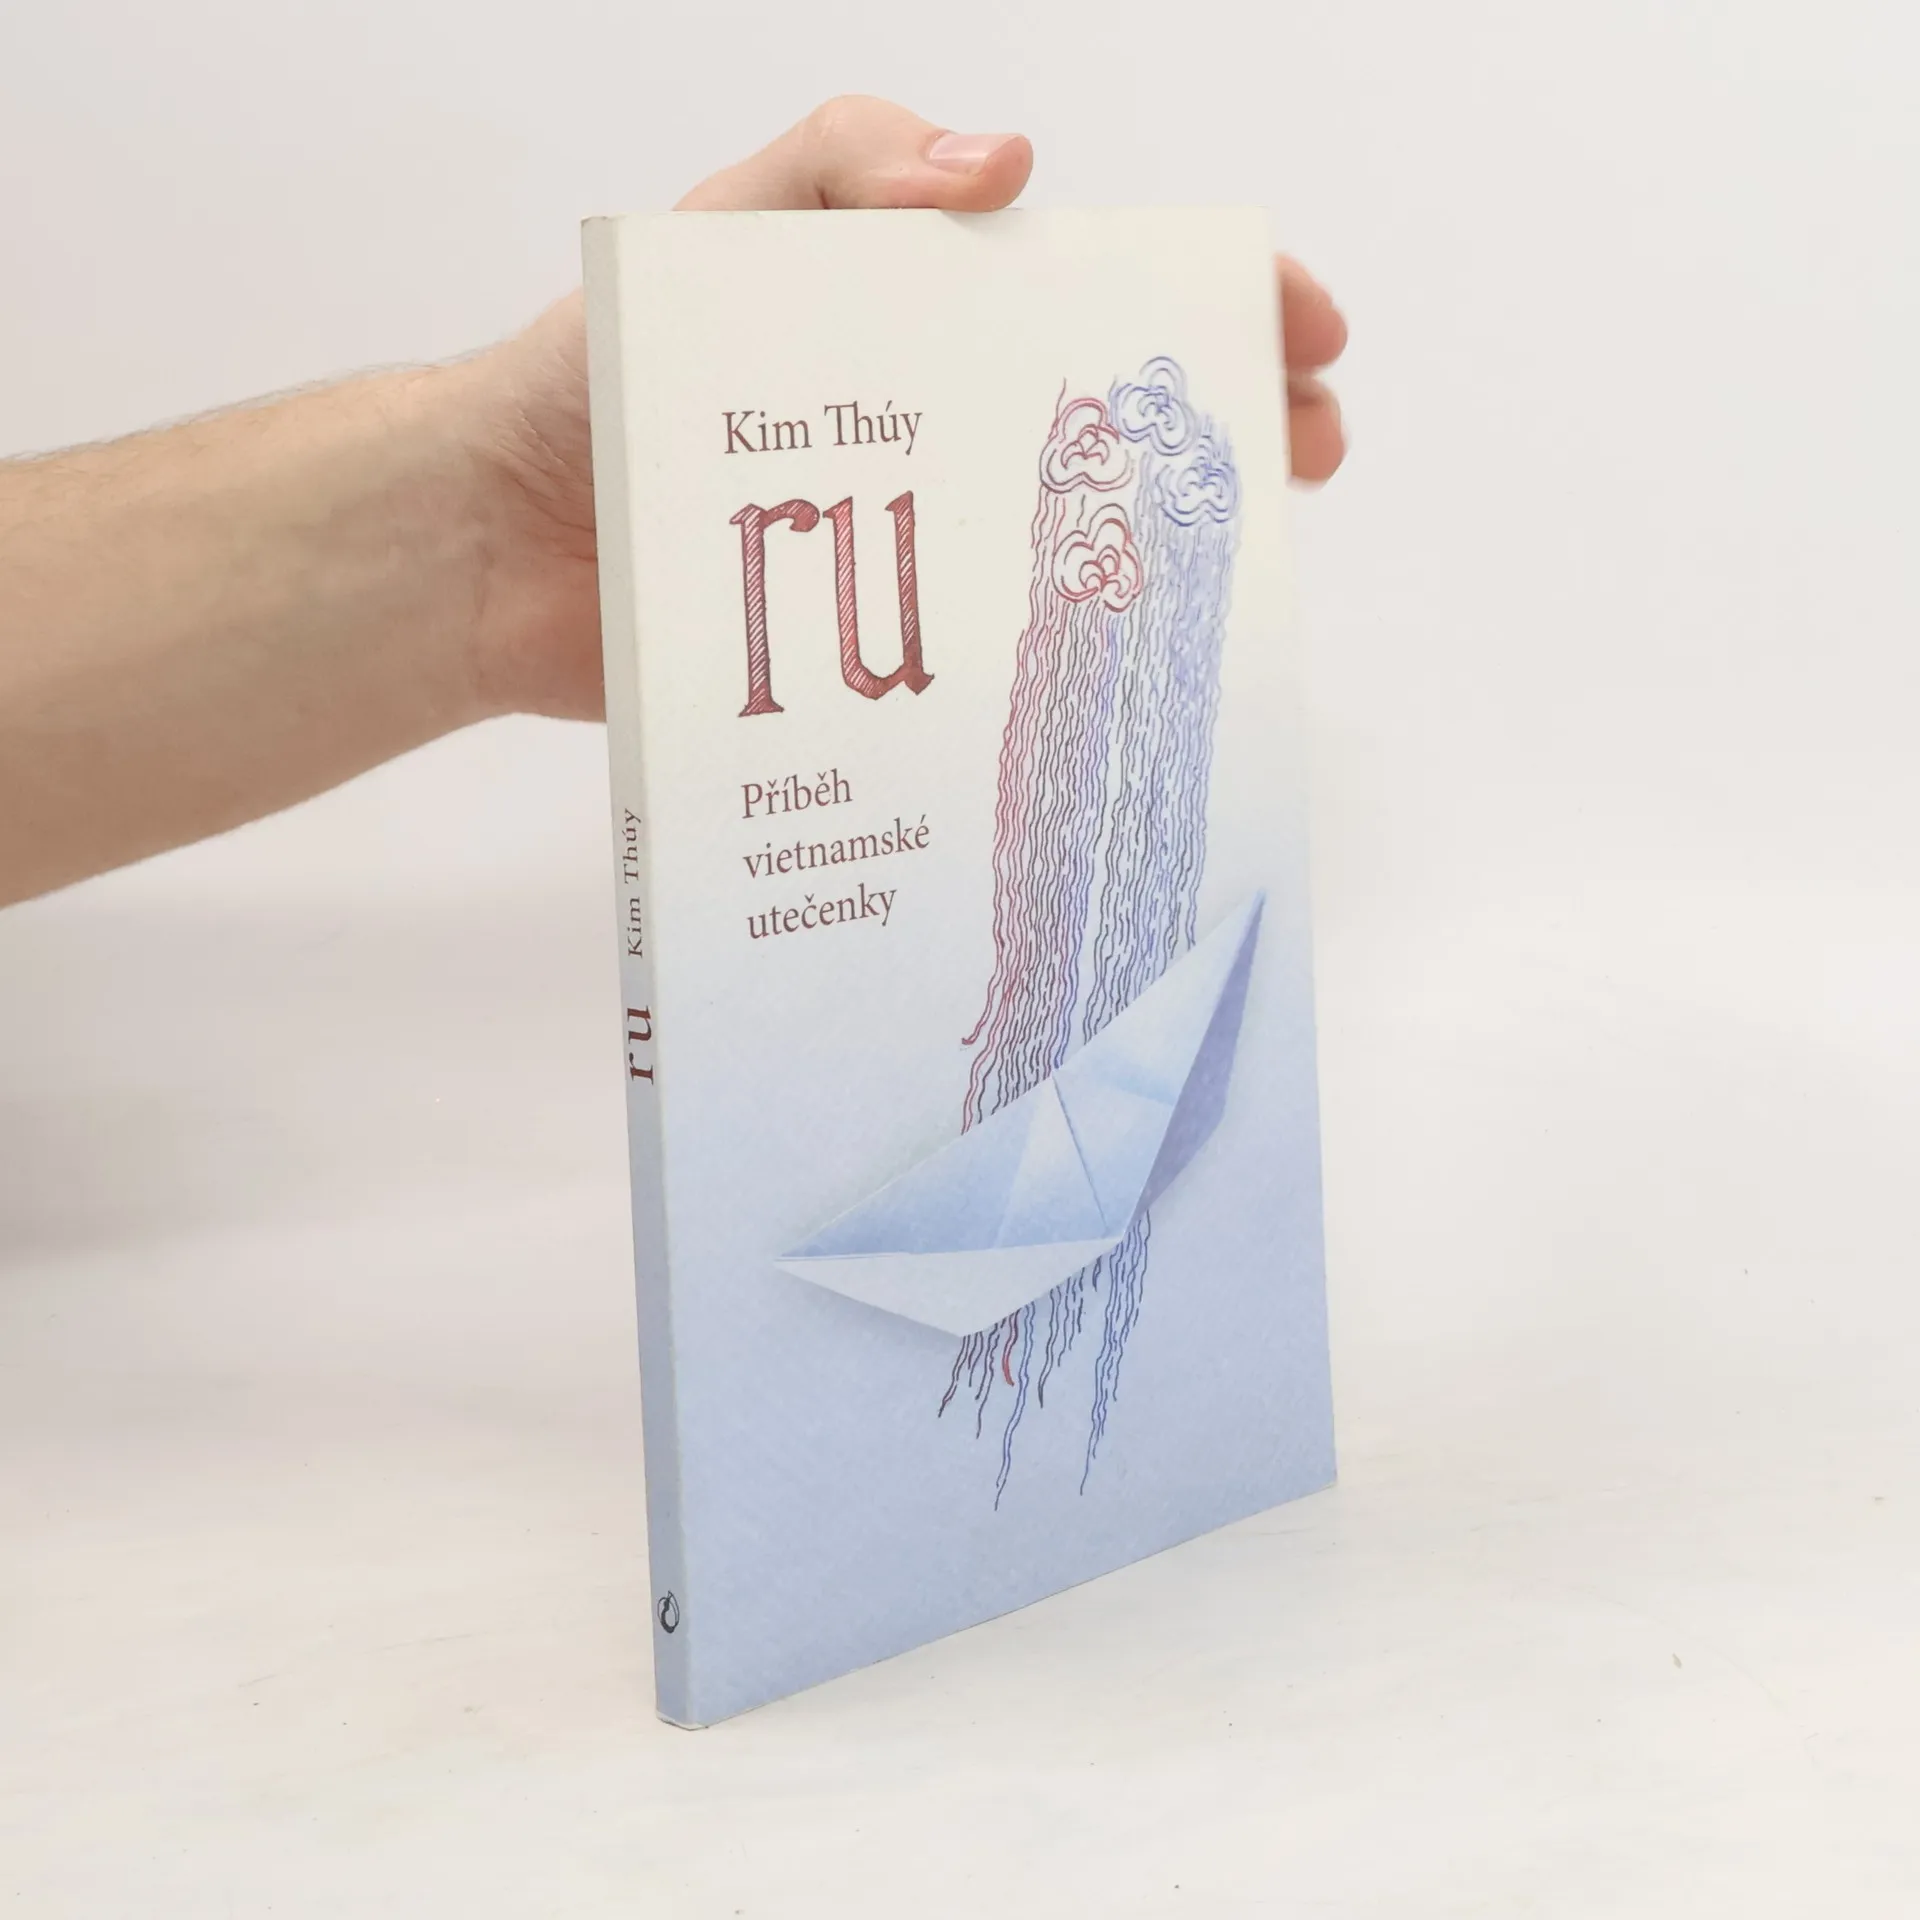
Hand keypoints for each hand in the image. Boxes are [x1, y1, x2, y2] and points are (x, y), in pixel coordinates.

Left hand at [459, 95, 1347, 722]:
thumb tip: (1009, 170)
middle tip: (1305, 451)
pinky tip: (1127, 674)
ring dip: (1174, 547)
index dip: (1209, 303)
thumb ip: (845, 173)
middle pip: (1114, 420)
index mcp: (915, 320)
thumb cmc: (590, 374)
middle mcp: (933, 433)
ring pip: (1074, 543)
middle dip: (1225, 426)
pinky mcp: (877, 653)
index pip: (1097, 292)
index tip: (1296, 332)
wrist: (488, 547)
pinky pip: (987, 654)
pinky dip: (1066, 660)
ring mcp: (913, 549)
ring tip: (1242, 562)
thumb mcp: (719, 232)